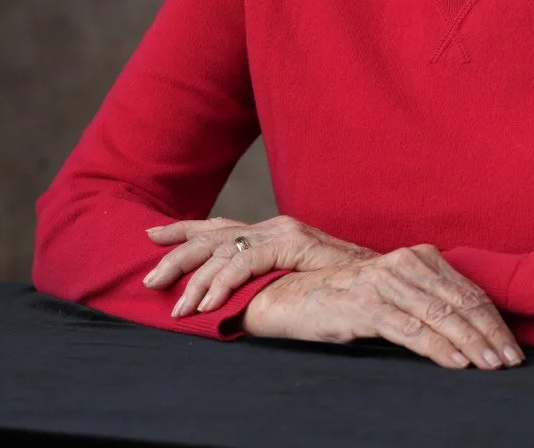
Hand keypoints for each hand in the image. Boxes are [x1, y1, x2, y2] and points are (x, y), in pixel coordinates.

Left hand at [144, 214, 376, 316]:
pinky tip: (208, 305)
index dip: (185, 231)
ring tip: (176, 307)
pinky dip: (222, 284)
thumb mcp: (296, 282)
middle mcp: (274, 226)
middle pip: (213, 235)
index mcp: (273, 232)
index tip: (152, 235)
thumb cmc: (343, 286)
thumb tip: (239, 302)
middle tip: (149, 278)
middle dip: (177, 256)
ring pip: (223, 250)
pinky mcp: (290, 244)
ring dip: (195, 282)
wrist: (384, 278)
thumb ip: (269, 282)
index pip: (221, 227)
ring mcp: (282, 231)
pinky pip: (245, 263)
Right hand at [241, 244, 523, 370]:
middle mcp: (406, 263)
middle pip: (462, 303)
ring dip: (472, 344)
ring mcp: (387, 282)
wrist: (294, 296)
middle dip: (491, 334)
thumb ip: (429, 300)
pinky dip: (439, 348)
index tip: (513, 347)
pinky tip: (457, 362)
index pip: (469, 291)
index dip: (494, 321)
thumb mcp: (396, 293)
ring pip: (442, 316)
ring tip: (492, 365)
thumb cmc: (350, 299)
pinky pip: (412, 329)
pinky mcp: (368, 304)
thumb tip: (473, 328)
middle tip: (512, 361)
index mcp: (420, 257)